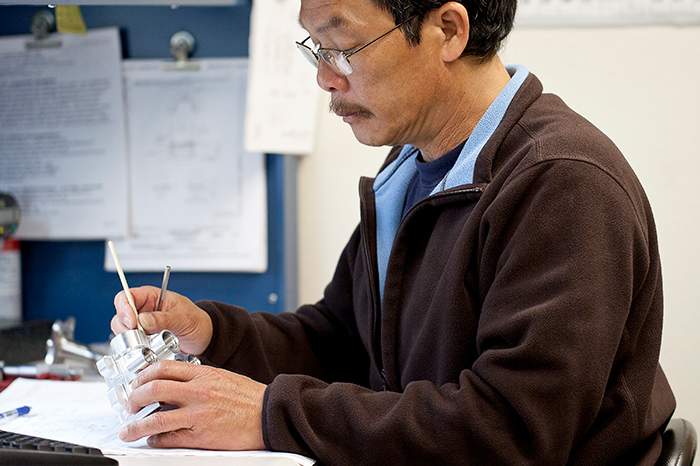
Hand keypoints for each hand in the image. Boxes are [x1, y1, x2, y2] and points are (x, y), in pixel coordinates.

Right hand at [111, 286, 213, 354]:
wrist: (204, 337)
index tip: (132, 322)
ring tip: (147, 343)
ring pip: (123, 331)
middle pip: (120, 315)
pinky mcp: (143, 339)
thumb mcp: (183, 318)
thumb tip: (143, 320)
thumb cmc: (196, 321)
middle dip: (126, 327)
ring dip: (131, 339)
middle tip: (140, 336)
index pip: (127, 296)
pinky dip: (135, 348)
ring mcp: (142, 325)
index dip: (124, 308)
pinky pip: (131, 344)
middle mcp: (143, 309)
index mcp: (151, 296)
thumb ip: (164, 318)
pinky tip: (147, 349)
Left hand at [118, 361, 265, 450]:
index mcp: (204, 374)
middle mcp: (199, 391)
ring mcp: (199, 414)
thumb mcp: (222, 377)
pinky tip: (153, 440)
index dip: (143, 376)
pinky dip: (156, 440)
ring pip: (155, 419)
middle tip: (130, 406)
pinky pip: (170, 438)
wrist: (270, 414)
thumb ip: (198, 379)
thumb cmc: (250, 398)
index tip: (137, 384)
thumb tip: (174, 384)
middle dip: (134, 398)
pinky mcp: (202, 436)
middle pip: (153, 389)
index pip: (163, 368)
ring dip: (136, 426)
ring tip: (129, 430)